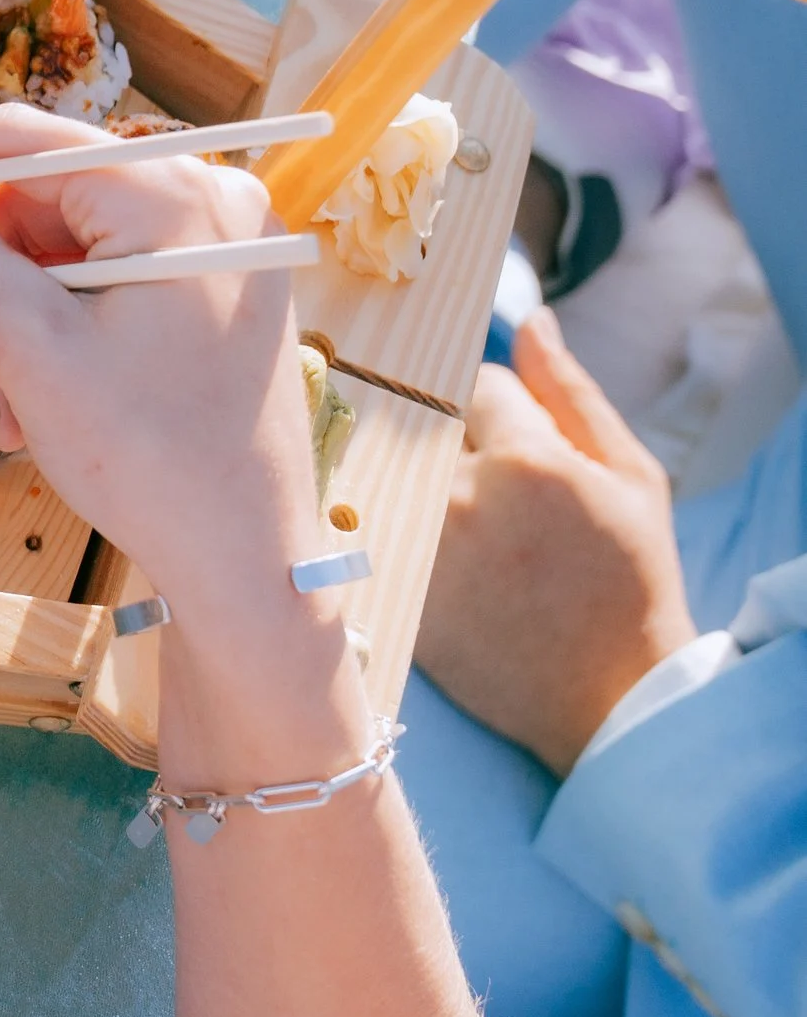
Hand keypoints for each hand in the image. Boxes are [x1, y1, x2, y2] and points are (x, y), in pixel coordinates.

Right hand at [0, 106, 326, 616]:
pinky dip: (62, 335)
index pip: (28, 139)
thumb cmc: (145, 455)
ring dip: (11, 322)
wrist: (246, 563)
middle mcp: (212, 204)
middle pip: (49, 207)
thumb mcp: (29, 345)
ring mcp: (225, 252)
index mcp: (174, 196)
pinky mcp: (224, 299)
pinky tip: (31, 405)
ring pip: (75, 257)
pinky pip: (116, 289)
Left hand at [419, 310, 696, 776]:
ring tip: (482, 536)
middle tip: (497, 496)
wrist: (609, 697)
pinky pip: (383, 528)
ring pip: (399, 475)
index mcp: (526, 461)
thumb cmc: (634, 578)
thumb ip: (570, 391)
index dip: (500, 410)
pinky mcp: (399, 593)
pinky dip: (407, 533)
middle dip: (456, 444)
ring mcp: (422, 549)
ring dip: (427, 488)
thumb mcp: (630, 475)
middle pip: (427, 425)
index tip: (520, 445)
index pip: (475, 384)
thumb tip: (532, 319)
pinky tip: (458, 570)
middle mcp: (462, 498)